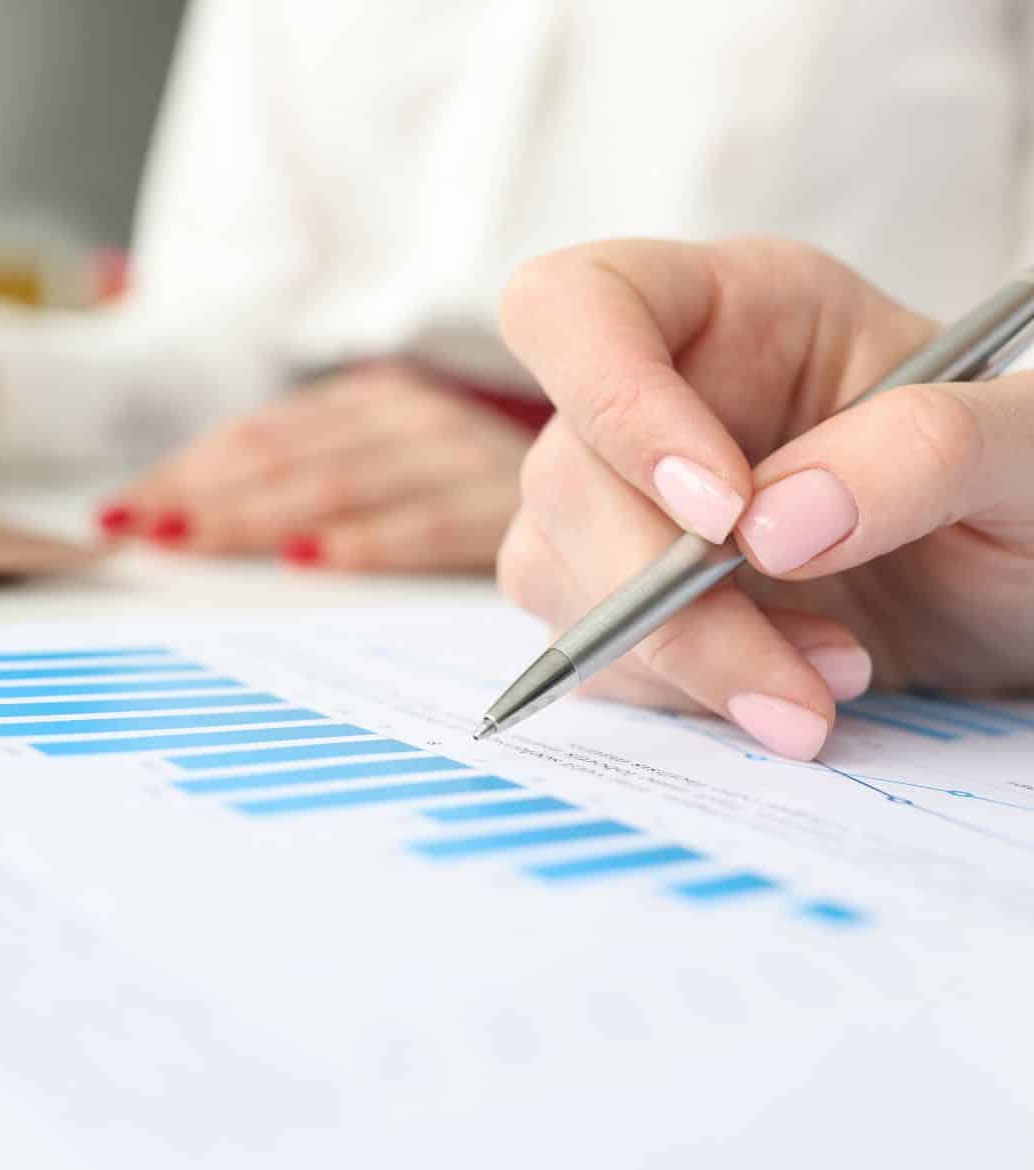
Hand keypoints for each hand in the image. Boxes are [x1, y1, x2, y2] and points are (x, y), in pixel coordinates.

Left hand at [98, 361, 532, 570]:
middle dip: (198, 496)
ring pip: (336, 484)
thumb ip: (326, 474)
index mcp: (372, 401)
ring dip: (254, 514)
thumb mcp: (410, 454)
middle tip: (130, 531)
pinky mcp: (505, 501)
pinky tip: (311, 560)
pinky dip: (368, 539)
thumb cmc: (496, 470)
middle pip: (282, 458)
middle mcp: (407, 415)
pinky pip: (428, 523)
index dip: (185, 470)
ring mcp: (456, 454)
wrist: (634, 448)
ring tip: (185, 541)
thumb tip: (201, 520)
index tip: (120, 512)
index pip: (258, 437)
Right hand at [495, 237, 1033, 759]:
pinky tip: (782, 693)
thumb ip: (932, 448)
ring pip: (557, 570)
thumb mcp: (1031, 447)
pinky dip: (680, 694)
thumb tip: (774, 527)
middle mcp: (664, 395)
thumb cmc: (1029, 488)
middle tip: (794, 677)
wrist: (1019, 590)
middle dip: (660, 591)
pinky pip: (596, 650)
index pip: (583, 306)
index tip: (722, 510)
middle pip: (564, 472)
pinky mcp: (628, 597)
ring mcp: (630, 500)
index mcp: (740, 307)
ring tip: (821, 686)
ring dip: (679, 655)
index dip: (616, 402)